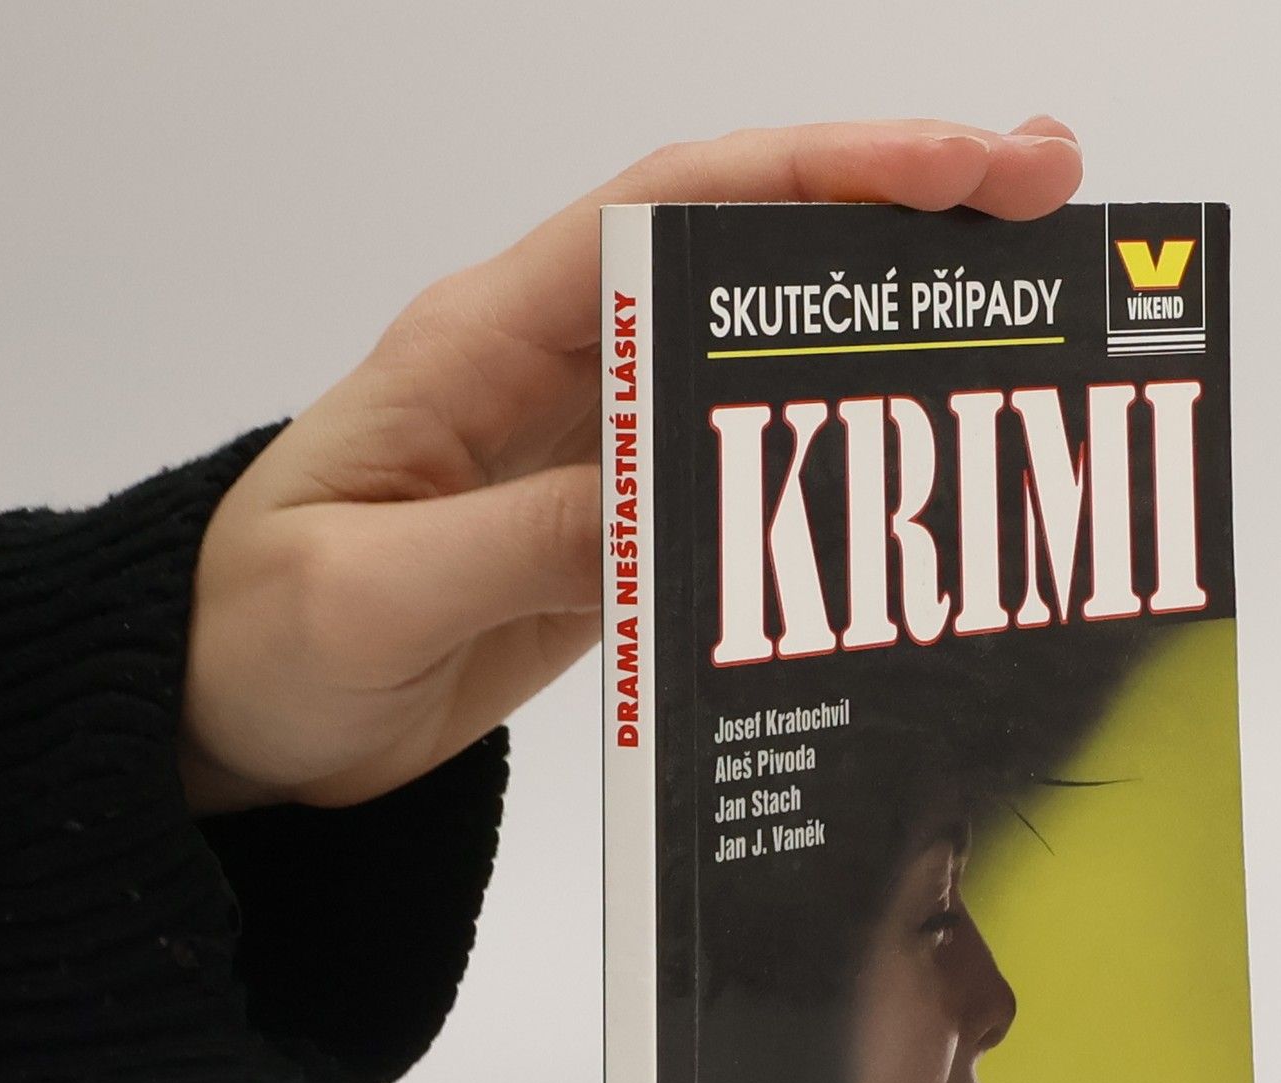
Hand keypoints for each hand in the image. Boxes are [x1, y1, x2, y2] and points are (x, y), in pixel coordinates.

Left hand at [181, 116, 1082, 813]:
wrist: (235, 715)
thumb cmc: (261, 635)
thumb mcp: (375, 592)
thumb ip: (521, 541)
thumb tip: (672, 504)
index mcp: (488, 338)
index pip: (671, 211)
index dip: (820, 173)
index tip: (956, 168)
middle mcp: (556, 368)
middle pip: (744, 253)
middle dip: (895, 215)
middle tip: (1045, 207)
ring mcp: (594, 446)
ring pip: (760, 355)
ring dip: (883, 328)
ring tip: (1017, 314)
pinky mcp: (611, 525)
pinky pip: (741, 469)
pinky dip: (833, 447)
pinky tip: (917, 457)